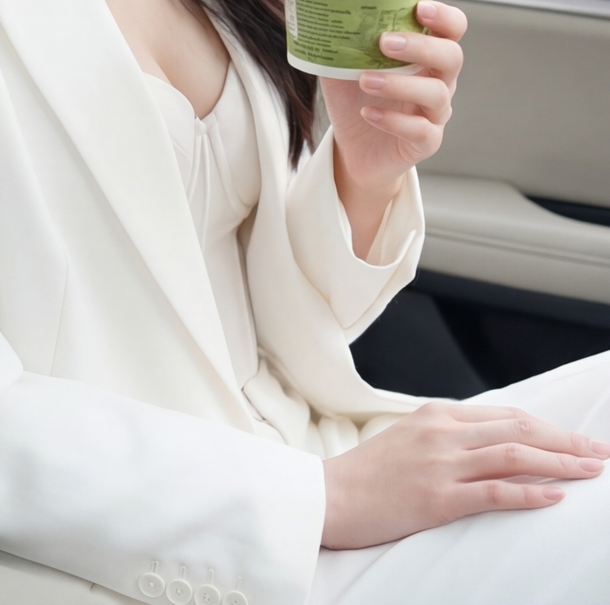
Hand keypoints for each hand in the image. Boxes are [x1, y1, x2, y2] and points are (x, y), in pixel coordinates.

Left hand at [320, 0, 466, 251]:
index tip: (419, 8)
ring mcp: (435, 112)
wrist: (354, 147)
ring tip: (364, 80)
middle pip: (452, 57)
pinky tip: (368, 113)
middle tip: (384, 42)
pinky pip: (423, 131)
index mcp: (423, 52)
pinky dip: (394, 120)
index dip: (444, 16)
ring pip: (437, 94)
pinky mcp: (426, 142)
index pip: (452, 28)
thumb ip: (338, 36)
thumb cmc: (354, 95)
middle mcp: (438, 80)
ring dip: (400, 84)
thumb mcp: (342, 61)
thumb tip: (308, 0)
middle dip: (421, 46)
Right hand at [321, 401, 609, 545]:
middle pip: (518, 431)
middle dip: (565, 442)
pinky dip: (529, 493)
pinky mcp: (437, 498)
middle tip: (599, 453)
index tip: (577, 439)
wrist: (330, 496)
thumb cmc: (368, 475)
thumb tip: (491, 445)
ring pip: (513, 457)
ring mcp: (440, 465)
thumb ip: (447, 437)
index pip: (506, 416)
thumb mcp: (408, 440)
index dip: (548, 428)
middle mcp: (442, 433)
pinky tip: (554, 496)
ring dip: (559, 463)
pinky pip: (493, 493)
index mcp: (436, 416)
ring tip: (590, 470)